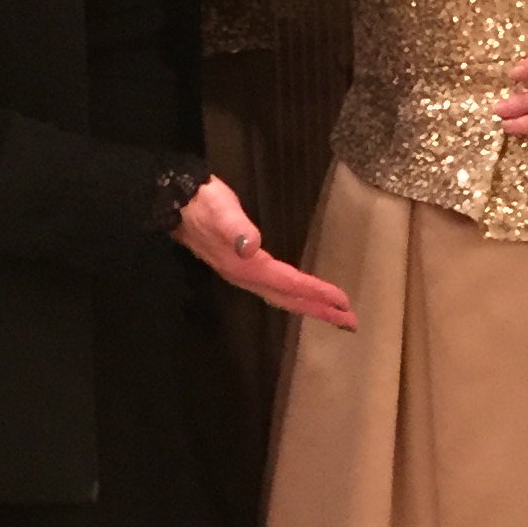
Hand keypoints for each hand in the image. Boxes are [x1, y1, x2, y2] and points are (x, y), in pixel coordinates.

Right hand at [172, 174, 357, 328]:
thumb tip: (250, 246)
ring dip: (308, 306)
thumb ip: (236, 228)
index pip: (289, 284)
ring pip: (282, 297)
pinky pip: (275, 288)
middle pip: (289, 299)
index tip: (343, 302)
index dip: (315, 293)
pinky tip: (300, 294)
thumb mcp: (221, 211)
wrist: (177, 204)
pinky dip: (293, 295)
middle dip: (319, 310)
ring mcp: (243, 274)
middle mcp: (246, 277)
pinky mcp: (241, 266)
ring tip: (333, 313)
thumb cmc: (204, 204)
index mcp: (247, 267)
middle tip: (350, 322)